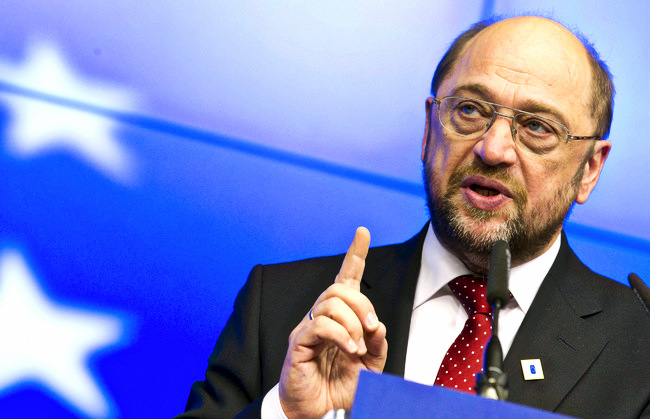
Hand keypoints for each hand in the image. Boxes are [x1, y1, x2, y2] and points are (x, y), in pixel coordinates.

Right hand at [278, 227, 387, 418]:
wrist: (320, 411)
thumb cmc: (340, 385)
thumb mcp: (370, 365)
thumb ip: (377, 343)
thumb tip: (377, 323)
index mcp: (340, 317)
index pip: (345, 279)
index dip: (354, 255)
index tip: (362, 232)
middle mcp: (321, 316)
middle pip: (339, 288)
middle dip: (362, 304)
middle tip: (371, 328)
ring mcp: (308, 328)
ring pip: (330, 303)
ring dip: (352, 323)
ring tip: (357, 347)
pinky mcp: (298, 343)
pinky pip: (320, 325)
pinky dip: (340, 335)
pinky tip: (349, 349)